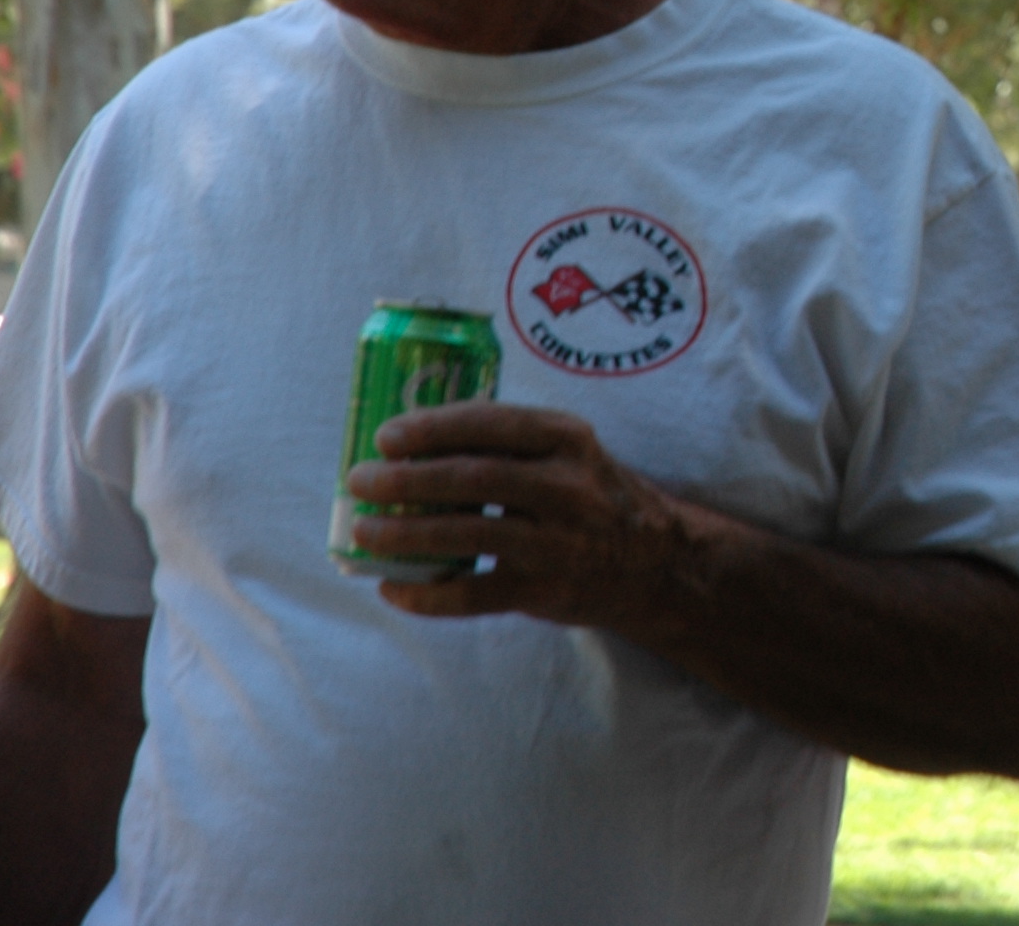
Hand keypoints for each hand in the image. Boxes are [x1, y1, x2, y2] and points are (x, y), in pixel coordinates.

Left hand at [345, 402, 691, 629]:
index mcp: (568, 440)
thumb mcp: (571, 454)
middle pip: (474, 477)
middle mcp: (568, 486)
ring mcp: (559, 541)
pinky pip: (475, 595)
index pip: (493, 423)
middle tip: (361, 481)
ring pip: (470, 535)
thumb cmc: (594, 497)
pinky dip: (428, 595)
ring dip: (407, 533)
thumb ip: (511, 445)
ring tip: (364, 532)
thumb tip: (414, 446)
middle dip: (408, 479)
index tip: (386, 435)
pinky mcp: (547, 590)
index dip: (433, 428)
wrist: (657, 563)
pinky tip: (394, 589)